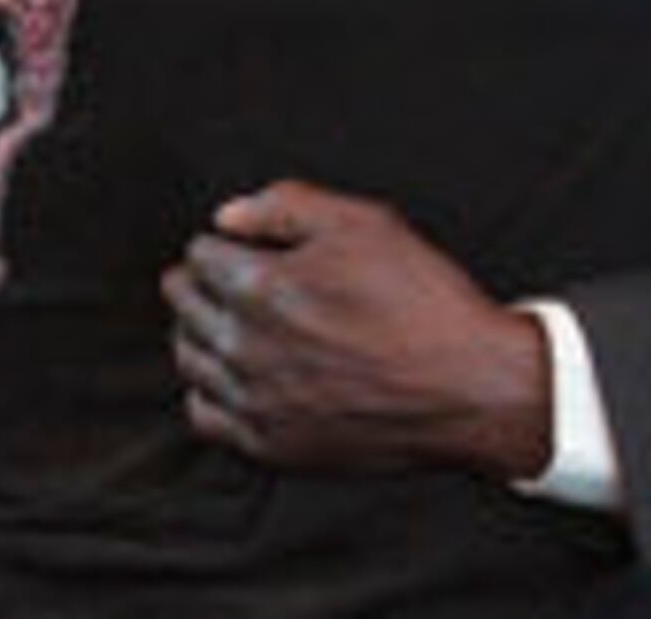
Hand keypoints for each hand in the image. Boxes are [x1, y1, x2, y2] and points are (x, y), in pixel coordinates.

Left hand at [165, 181, 552, 478]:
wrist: (465, 386)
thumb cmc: (423, 303)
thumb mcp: (366, 224)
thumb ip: (288, 207)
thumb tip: (230, 215)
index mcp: (262, 287)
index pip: (201, 256)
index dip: (217, 242)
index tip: (231, 245)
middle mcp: (246, 346)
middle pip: (184, 306)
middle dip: (195, 283)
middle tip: (214, 277)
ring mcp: (254, 399)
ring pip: (188, 359)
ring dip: (195, 333)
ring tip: (217, 322)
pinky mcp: (269, 444)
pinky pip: (204, 417)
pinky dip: (206, 391)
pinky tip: (228, 378)